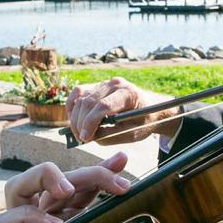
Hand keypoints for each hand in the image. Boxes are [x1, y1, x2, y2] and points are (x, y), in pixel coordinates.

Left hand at [0, 153, 133, 222]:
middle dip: (44, 179)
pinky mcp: (73, 212)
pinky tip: (118, 163)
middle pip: (20, 190)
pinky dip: (100, 175)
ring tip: (119, 179)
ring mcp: (53, 219)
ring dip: (88, 176)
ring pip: (58, 185)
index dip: (28, 218)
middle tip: (70, 188)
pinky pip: (82, 187)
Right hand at [67, 76, 181, 144]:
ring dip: (75, 118)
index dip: (91, 122)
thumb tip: (89, 137)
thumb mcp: (132, 134)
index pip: (104, 105)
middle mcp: (115, 84)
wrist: (150, 108)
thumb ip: (111, 136)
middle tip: (81, 140)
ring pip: (81, 98)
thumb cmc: (142, 122)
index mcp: (128, 94)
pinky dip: (72, 107)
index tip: (85, 138)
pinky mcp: (96, 86)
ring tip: (79, 134)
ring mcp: (104, 83)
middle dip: (81, 123)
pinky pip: (78, 94)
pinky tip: (74, 120)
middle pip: (89, 102)